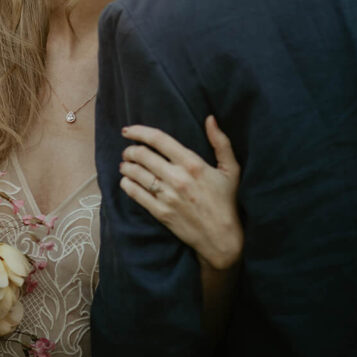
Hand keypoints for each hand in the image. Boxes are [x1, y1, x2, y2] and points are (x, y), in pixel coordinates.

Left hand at [119, 115, 242, 269]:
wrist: (223, 238)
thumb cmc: (227, 201)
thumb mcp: (231, 169)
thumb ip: (221, 142)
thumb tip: (210, 118)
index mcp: (193, 164)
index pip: (159, 140)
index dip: (140, 132)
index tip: (128, 130)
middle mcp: (178, 178)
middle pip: (142, 155)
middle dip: (130, 150)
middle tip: (128, 151)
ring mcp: (168, 196)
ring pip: (136, 174)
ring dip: (126, 166)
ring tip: (125, 164)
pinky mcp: (161, 213)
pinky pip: (136, 194)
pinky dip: (126, 184)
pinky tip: (126, 180)